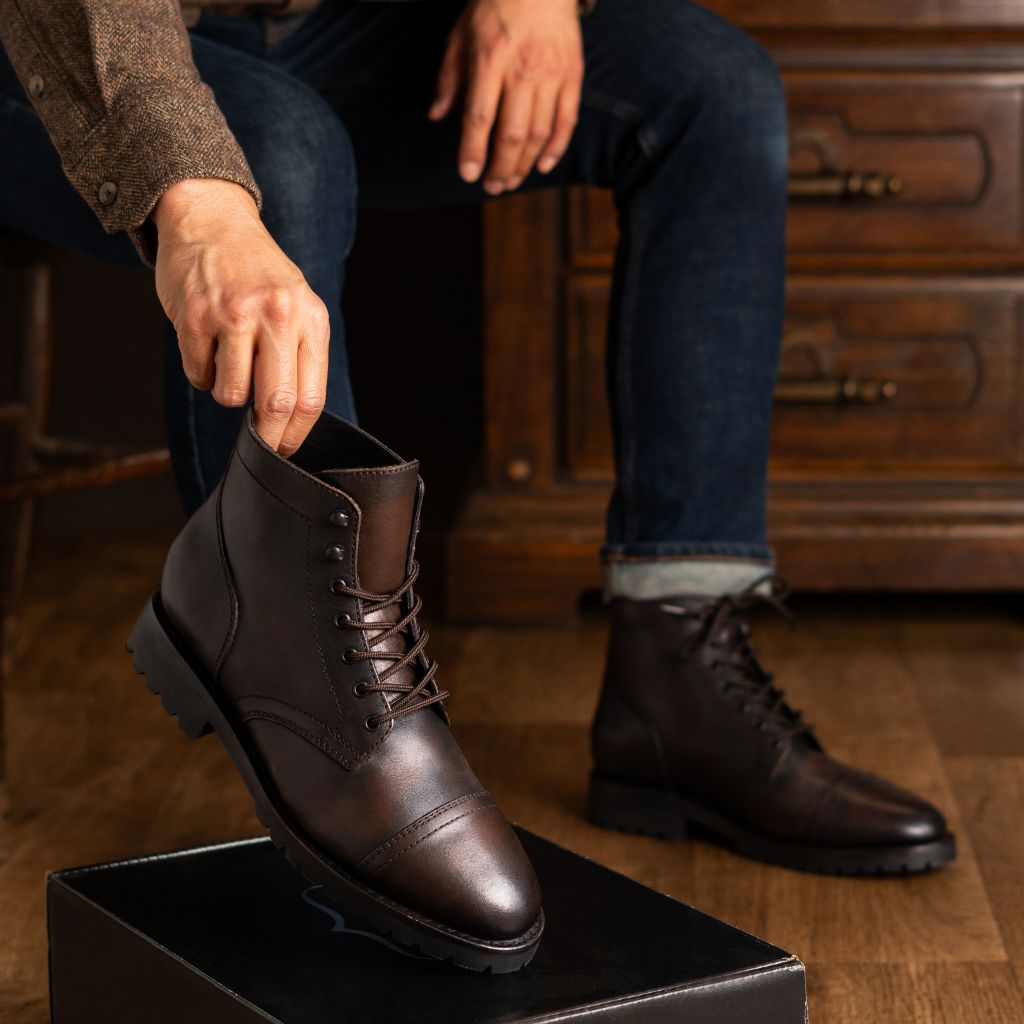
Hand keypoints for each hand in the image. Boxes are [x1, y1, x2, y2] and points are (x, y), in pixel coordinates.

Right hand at [153, 179, 329, 455]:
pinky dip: (201, 372)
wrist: (213, 220)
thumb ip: (300, 357)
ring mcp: (233, 315)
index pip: (310, 397)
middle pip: (276, 403)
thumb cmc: (259, 273)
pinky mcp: (194, 317)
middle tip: (261, 444)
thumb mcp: (297, 306)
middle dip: (267, 436)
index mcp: (309, 319)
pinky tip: (208, 343)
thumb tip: (293, 422)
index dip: (296, 434)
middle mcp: (276, 315)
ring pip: (231, 395)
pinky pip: (197, 375)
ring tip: (230, 362)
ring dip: (228, 394)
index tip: (286, 449)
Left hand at [429, 0, 582, 193]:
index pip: (479, 117)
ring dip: (524, 164)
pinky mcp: (572, 75)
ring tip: (510, 181)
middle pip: (512, 134)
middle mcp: (523, 70)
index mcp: (490, 60)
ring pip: (539, 133)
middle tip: (491, 186)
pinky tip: (542, 166)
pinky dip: (556, 148)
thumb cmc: (494, 4)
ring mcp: (551, 74)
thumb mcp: (461, 34)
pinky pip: (567, 121)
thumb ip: (449, 77)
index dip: (473, 150)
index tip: (468, 174)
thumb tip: (437, 116)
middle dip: (500, 167)